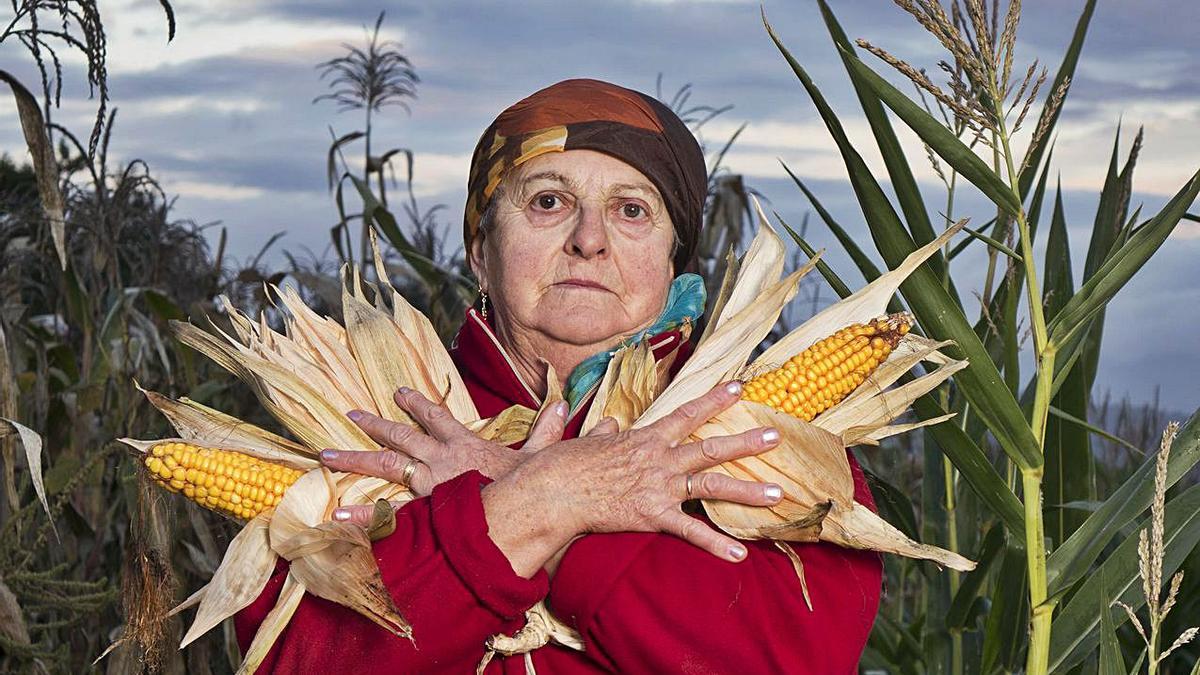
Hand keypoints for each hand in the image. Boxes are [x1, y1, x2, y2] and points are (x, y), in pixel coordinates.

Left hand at [320, 386, 566, 522]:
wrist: (531, 504)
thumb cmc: (536, 483)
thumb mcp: (541, 453)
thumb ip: (548, 429)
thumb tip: (562, 404)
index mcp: (465, 444)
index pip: (437, 418)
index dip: (417, 404)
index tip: (399, 392)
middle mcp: (442, 458)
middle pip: (401, 437)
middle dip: (374, 425)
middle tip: (349, 415)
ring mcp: (431, 482)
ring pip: (386, 465)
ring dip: (355, 458)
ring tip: (326, 455)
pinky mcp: (427, 508)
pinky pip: (389, 510)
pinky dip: (365, 514)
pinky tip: (338, 514)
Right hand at [483, 381, 782, 576]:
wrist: (552, 491)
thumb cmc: (561, 465)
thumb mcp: (583, 440)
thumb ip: (600, 431)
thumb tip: (607, 422)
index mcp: (645, 438)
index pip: (687, 413)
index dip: (714, 400)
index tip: (739, 388)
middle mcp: (660, 458)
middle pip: (711, 447)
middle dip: (746, 442)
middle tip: (776, 436)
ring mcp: (659, 486)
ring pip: (713, 485)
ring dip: (747, 489)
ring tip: (777, 493)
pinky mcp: (652, 515)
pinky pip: (690, 530)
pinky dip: (715, 543)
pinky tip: (740, 554)